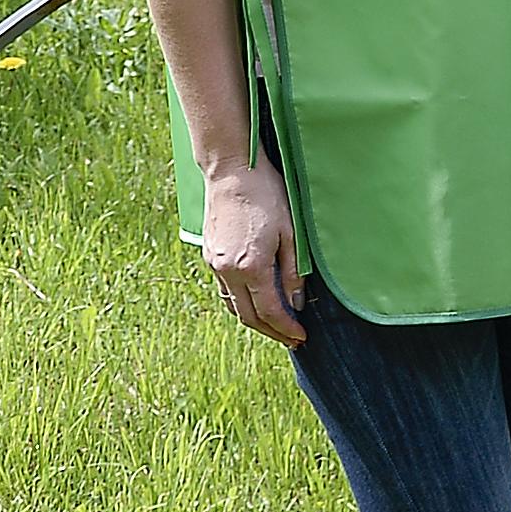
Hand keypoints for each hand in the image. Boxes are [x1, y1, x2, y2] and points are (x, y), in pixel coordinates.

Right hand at [201, 161, 304, 347]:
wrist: (232, 172)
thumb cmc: (268, 196)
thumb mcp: (291, 233)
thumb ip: (292, 272)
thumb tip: (296, 302)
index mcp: (250, 266)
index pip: (269, 311)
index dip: (286, 328)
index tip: (301, 337)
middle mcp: (227, 270)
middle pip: (248, 316)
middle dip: (271, 332)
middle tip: (291, 339)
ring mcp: (214, 264)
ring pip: (233, 305)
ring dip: (255, 320)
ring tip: (277, 326)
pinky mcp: (209, 256)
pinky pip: (224, 290)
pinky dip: (241, 302)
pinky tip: (256, 302)